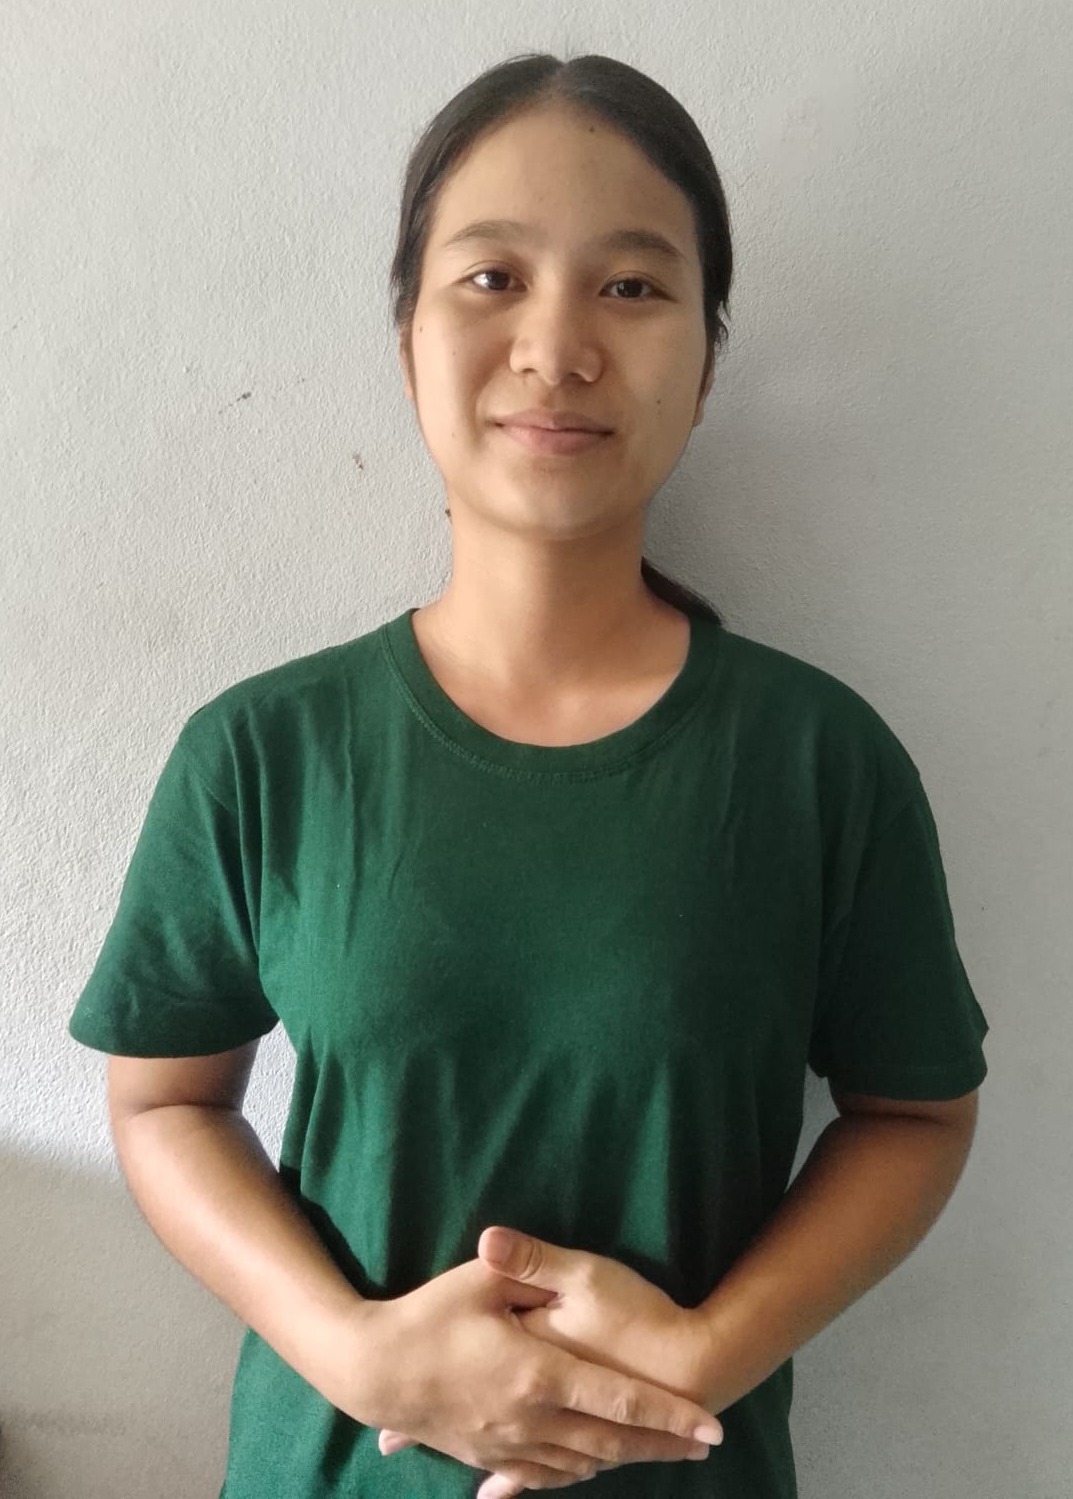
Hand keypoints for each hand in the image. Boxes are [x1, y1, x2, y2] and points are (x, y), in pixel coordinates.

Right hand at [377, 1229, 720, 1498]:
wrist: (373, 1370)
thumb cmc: (429, 1316)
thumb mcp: (482, 1280)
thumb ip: (527, 1266)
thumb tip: (564, 1250)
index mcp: (541, 1373)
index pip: (621, 1402)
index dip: (668, 1417)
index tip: (709, 1428)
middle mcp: (533, 1418)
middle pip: (610, 1442)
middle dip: (659, 1447)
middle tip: (700, 1448)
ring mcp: (508, 1444)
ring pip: (580, 1464)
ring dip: (623, 1462)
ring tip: (659, 1457)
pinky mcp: (484, 1454)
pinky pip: (541, 1476)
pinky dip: (572, 1475)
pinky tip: (586, 1472)